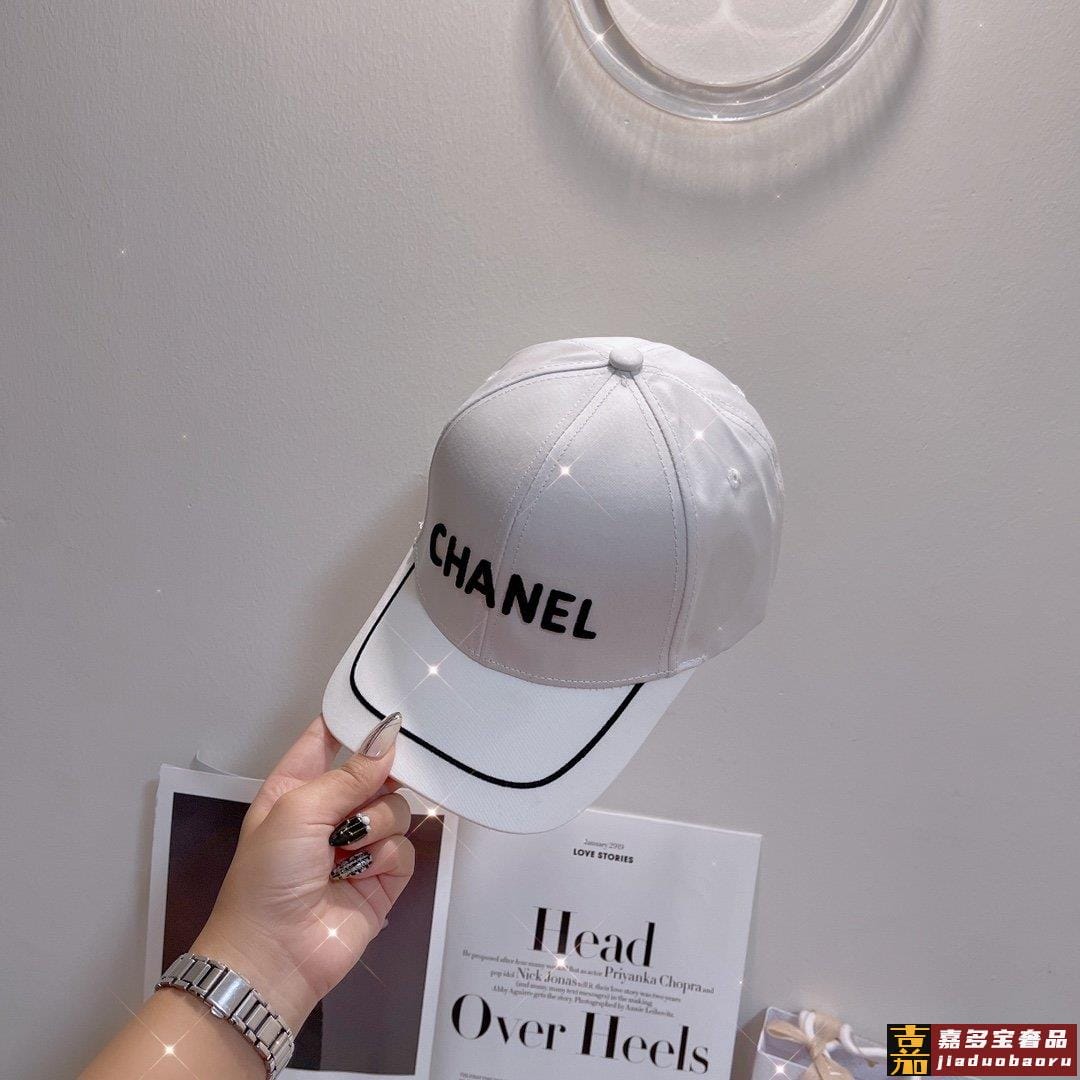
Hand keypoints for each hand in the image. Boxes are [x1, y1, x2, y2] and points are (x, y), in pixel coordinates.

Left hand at [190, 712, 413, 1032]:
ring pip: (396, 806)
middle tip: (372, 786)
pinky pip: (405, 846)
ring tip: (349, 849)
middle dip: (378, 777)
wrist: (275, 955)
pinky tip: (364, 872)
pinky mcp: (383, 875)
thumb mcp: (298, 810)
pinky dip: (387, 856)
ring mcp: (359, 843)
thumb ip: (348, 774)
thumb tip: (388, 738)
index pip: (328, 739)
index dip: (353, 720)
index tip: (382, 705)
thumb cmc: (268, 876)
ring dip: (376, 823)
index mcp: (297, 786)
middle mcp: (330, 810)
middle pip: (375, 770)